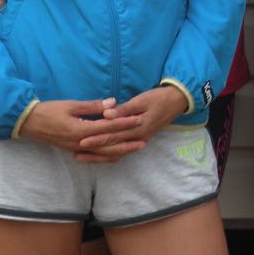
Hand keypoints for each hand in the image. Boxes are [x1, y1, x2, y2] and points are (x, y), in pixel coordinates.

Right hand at [18, 98, 144, 162]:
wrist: (28, 123)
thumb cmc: (49, 111)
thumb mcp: (71, 105)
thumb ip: (93, 106)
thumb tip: (113, 103)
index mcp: (81, 130)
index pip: (108, 127)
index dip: (125, 123)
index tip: (139, 119)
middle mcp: (80, 143)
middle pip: (108, 145)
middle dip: (127, 143)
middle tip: (144, 141)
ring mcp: (76, 148)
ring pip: (102, 153)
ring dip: (119, 151)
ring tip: (134, 148)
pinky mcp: (73, 149)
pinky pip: (94, 156)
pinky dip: (106, 156)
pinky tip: (116, 154)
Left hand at [74, 86, 189, 161]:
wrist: (177, 101)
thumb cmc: (159, 98)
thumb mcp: (142, 100)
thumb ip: (124, 109)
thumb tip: (107, 114)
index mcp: (138, 128)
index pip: (113, 135)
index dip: (97, 139)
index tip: (81, 141)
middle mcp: (138, 137)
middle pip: (112, 147)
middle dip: (94, 150)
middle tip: (76, 151)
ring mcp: (140, 139)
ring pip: (117, 153)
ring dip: (100, 155)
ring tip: (83, 156)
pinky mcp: (140, 138)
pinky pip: (123, 151)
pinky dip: (110, 154)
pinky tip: (100, 154)